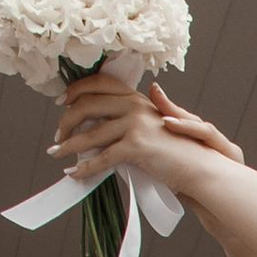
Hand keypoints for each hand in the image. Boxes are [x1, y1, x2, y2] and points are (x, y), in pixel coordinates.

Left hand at [52, 73, 242, 188]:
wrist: (199, 168)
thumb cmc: (176, 153)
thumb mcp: (152, 128)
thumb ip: (130, 120)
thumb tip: (103, 122)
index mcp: (137, 98)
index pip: (99, 84)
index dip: (76, 91)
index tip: (61, 103)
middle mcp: (135, 106)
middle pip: (88, 105)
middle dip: (66, 121)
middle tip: (58, 136)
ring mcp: (136, 125)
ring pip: (91, 134)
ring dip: (69, 146)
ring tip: (57, 153)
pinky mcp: (137, 146)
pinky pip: (103, 157)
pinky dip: (85, 167)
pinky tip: (74, 173)